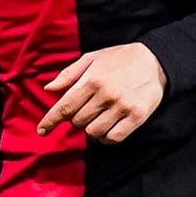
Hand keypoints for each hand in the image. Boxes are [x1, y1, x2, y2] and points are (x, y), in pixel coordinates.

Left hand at [38, 43, 166, 143]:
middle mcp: (106, 95)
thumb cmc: (118, 59)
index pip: (65, 106)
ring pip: (94, 132)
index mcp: (91, 80)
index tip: (41, 131)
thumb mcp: (90, 59)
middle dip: (74, 119)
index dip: (50, 121)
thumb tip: (48, 89)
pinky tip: (106, 128)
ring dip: (90, 129)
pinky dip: (106, 138)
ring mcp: (122, 107)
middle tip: (83, 110)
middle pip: (78, 121)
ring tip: (96, 118)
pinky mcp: (137, 117)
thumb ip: (68, 75)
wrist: (154, 61)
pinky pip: (114, 138)